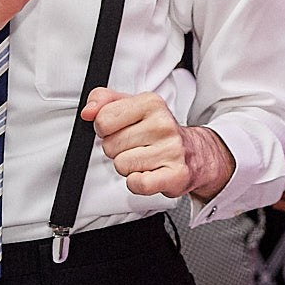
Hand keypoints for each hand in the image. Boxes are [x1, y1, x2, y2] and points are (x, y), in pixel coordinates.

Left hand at [84, 86, 235, 199]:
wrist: (196, 153)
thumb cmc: (160, 131)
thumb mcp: (133, 106)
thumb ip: (105, 100)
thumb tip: (88, 111)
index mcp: (151, 103)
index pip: (103, 119)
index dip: (105, 129)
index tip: (120, 129)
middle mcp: (163, 124)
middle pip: (110, 145)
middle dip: (118, 149)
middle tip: (136, 146)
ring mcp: (171, 150)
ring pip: (121, 165)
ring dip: (128, 167)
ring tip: (145, 159)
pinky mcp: (175, 175)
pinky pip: (137, 184)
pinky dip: (137, 183)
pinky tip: (148, 174)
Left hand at [274, 121, 284, 211]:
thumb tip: (283, 129)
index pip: (273, 162)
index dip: (270, 157)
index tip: (271, 154)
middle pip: (273, 179)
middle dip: (274, 171)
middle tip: (275, 164)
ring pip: (275, 192)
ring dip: (276, 184)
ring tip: (282, 175)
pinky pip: (282, 204)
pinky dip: (280, 196)